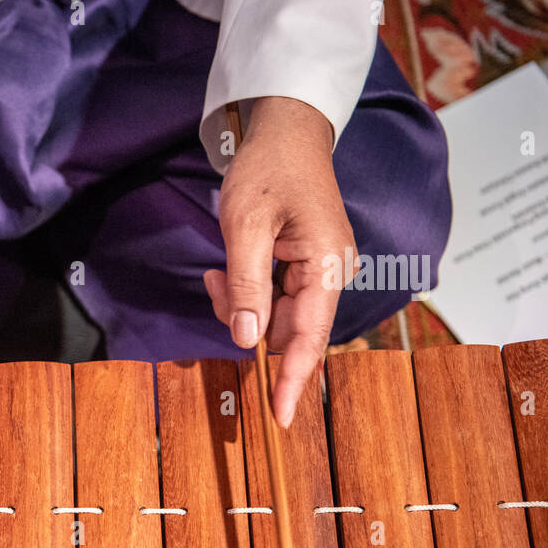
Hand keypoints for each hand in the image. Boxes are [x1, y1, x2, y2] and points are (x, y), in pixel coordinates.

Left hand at [203, 96, 357, 426]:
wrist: (285, 129)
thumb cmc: (269, 168)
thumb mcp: (246, 224)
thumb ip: (246, 285)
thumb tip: (246, 338)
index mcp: (328, 265)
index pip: (309, 337)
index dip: (291, 380)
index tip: (279, 418)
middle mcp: (331, 273)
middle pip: (291, 331)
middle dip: (248, 328)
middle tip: (215, 287)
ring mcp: (319, 271)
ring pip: (275, 317)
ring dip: (239, 306)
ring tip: (217, 268)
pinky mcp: (304, 266)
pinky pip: (272, 298)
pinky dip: (243, 293)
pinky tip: (223, 269)